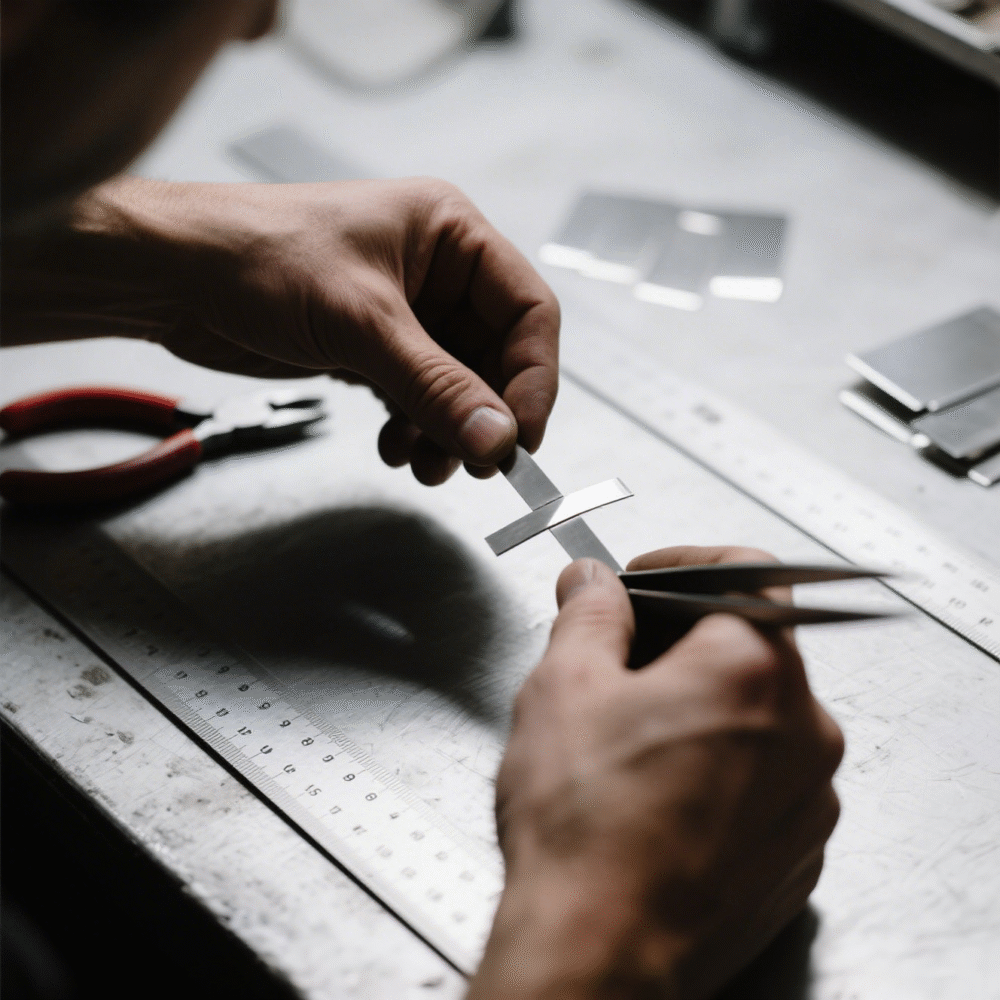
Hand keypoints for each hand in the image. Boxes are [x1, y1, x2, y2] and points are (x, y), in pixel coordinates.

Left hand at [7, 177, 558, 484]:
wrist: (170, 274)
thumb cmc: (256, 257)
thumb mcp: (362, 324)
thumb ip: (436, 386)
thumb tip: (499, 440)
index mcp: (451, 234)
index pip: (528, 312)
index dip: (534, 379)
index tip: (522, 437)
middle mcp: (437, 271)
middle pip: (497, 356)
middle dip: (484, 414)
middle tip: (474, 462)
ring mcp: (406, 311)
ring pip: (458, 384)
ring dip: (448, 430)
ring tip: (424, 462)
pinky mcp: (374, 345)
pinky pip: (419, 396)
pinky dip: (416, 427)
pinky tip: (395, 445)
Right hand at [469, 546, 843, 999]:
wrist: (601, 953)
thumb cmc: (584, 826)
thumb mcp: (563, 686)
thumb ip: (588, 614)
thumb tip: (592, 582)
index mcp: (753, 669)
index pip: (745, 569)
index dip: (681, 564)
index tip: (641, 583)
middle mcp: (803, 730)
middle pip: (753, 644)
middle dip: (683, 639)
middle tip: (619, 659)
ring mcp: (808, 798)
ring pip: (760, 716)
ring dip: (703, 705)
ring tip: (631, 737)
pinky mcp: (797, 852)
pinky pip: (766, 781)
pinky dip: (722, 766)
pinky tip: (659, 792)